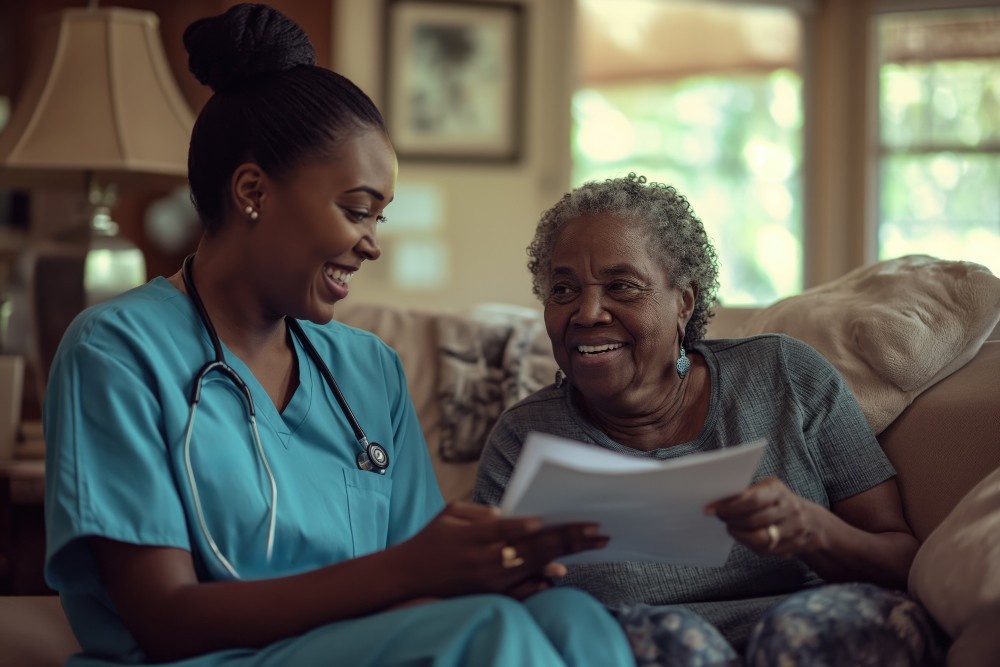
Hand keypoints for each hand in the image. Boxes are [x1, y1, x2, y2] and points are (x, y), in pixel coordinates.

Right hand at [397, 502, 607, 598]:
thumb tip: (512, 515)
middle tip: (597, 530)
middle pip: (534, 547)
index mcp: (475, 536)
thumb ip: (481, 512)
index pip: (512, 529)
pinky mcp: (490, 593)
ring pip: (535, 565)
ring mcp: (490, 580)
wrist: (408, 577)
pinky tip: (561, 573)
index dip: (535, 525)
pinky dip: (542, 580)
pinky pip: (522, 589)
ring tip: (592, 544)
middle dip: (568, 537)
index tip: (559, 519)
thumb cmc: (431, 538)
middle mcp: (485, 559)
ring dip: (566, 554)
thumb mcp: (450, 513)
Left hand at [705, 477, 826, 557]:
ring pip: (760, 539)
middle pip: (754, 520)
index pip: (752, 500)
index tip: (713, 509)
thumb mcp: (765, 489)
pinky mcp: (793, 545)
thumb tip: (716, 501)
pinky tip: (744, 538)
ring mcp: (793, 529)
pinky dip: (751, 545)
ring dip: (740, 535)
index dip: (730, 506)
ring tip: (731, 529)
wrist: (811, 521)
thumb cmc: (778, 502)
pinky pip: (767, 550)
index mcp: (778, 491)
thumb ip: (745, 494)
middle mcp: (789, 509)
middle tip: (721, 519)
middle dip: (732, 521)